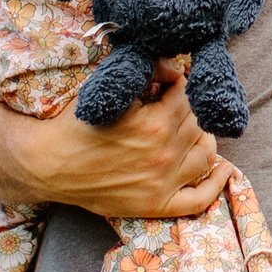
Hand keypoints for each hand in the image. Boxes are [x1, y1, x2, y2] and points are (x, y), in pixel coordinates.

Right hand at [39, 56, 231, 220]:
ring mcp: (163, 183)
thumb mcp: (110, 89)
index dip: (177, 84)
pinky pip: (199, 200)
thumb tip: (174, 67)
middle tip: (172, 105)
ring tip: (192, 130)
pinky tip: (224, 169)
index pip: (186, 95)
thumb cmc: (75, 124)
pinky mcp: (156, 205)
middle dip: (187, 109)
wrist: (47, 164)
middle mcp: (165, 155)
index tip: (166, 83)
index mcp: (156, 124)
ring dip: (204, 138)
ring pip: (206, 155)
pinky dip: (217, 184)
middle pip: (197, 123)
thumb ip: (146, 72)